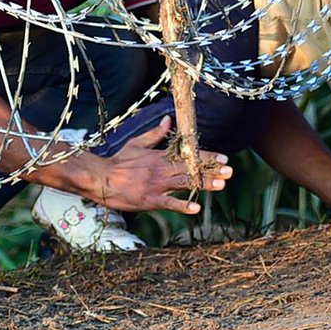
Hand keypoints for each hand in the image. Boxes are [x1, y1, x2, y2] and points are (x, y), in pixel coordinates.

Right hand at [78, 116, 233, 214]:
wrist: (100, 178)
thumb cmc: (118, 161)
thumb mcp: (137, 143)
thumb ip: (155, 134)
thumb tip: (168, 120)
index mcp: (159, 156)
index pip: (188, 156)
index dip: (207, 157)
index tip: (224, 158)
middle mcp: (161, 170)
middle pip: (191, 170)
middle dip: (212, 171)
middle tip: (230, 172)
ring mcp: (156, 185)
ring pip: (184, 184)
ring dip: (204, 185)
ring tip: (221, 185)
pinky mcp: (149, 200)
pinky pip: (168, 203)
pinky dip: (181, 206)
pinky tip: (195, 208)